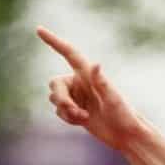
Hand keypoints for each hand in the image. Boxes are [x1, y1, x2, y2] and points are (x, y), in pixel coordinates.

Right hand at [38, 27, 148, 151]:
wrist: (125, 134)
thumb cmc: (124, 115)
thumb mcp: (113, 98)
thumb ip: (102, 82)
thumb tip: (96, 64)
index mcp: (89, 74)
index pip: (69, 53)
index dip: (54, 41)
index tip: (39, 30)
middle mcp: (81, 82)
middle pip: (55, 83)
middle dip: (61, 98)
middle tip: (72, 110)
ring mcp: (77, 96)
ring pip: (55, 98)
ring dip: (66, 110)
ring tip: (84, 117)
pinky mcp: (74, 110)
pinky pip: (59, 111)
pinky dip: (67, 118)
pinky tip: (82, 122)